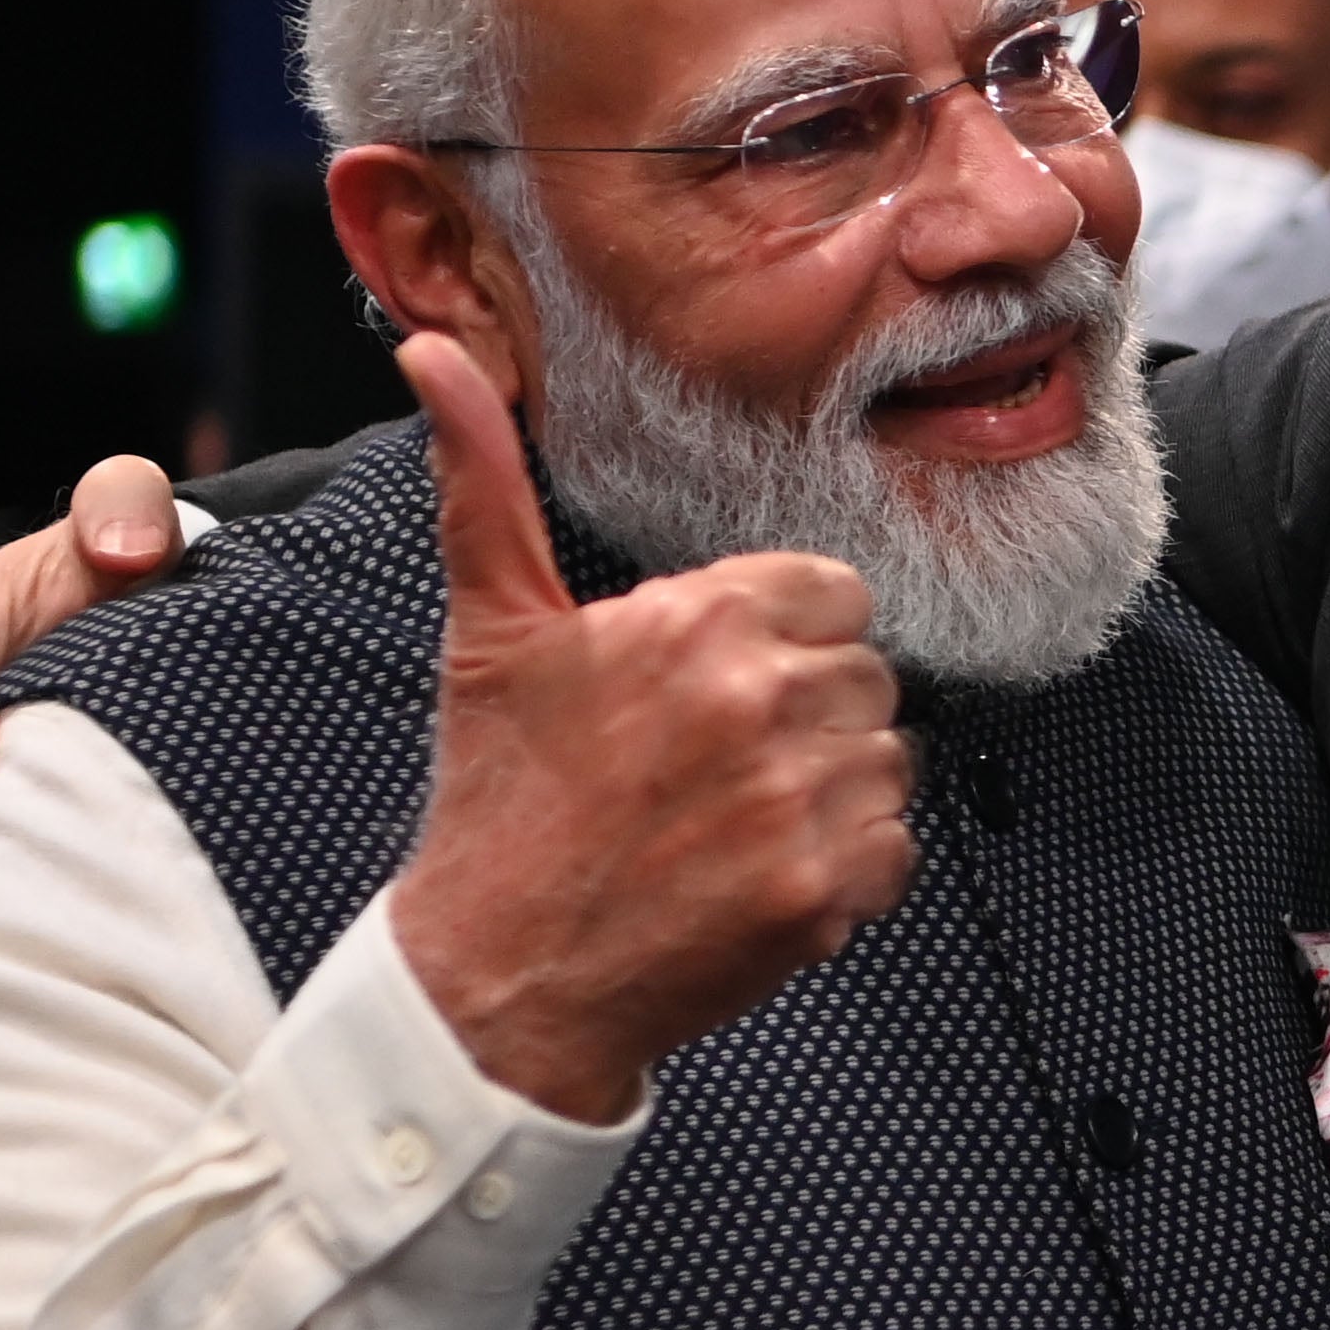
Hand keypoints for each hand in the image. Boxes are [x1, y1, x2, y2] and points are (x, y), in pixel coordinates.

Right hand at [379, 335, 913, 1120]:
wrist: (501, 974)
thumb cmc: (502, 803)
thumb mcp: (493, 629)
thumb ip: (485, 483)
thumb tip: (433, 354)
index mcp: (699, 622)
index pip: (832, 592)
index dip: (782, 638)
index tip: (720, 686)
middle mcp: (761, 700)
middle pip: (865, 674)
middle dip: (805, 713)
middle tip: (712, 764)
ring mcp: (800, 799)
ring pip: (888, 758)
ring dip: (829, 790)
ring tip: (730, 819)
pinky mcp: (829, 888)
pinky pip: (896, 848)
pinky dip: (844, 868)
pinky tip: (756, 872)